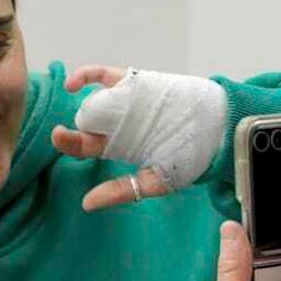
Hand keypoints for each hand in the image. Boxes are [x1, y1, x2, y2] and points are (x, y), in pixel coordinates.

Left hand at [51, 64, 228, 211]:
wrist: (220, 127)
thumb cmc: (192, 157)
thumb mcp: (157, 181)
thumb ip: (123, 191)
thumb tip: (87, 204)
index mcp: (120, 146)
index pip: (86, 146)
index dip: (70, 143)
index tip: (59, 139)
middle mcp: (118, 123)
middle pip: (85, 123)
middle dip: (71, 129)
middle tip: (60, 134)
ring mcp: (125, 101)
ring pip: (93, 99)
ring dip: (79, 103)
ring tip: (73, 108)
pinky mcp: (135, 82)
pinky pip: (105, 76)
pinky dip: (86, 75)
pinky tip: (73, 83)